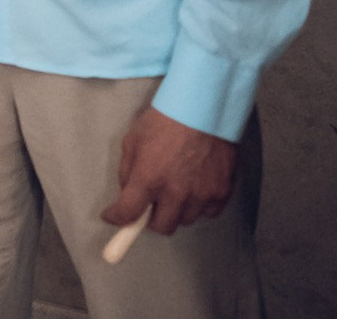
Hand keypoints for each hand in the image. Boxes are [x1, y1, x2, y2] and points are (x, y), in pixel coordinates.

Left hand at [103, 106, 235, 234]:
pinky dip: (200, 205)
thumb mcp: (133, 140)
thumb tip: (128, 192)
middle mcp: (175, 193)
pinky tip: (196, 187)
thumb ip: (128, 170)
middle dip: (152, 218)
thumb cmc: (164, 120)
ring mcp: (201, 195)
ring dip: (177, 210)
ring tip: (176, 188)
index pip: (128, 213)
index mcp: (148, 178)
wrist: (204, 108)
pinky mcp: (222, 192)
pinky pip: (209, 212)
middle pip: (161, 227)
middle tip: (151, 204)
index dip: (117, 218)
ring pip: (186, 219)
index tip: (114, 217)